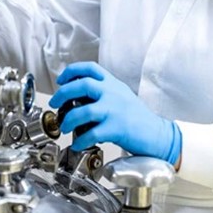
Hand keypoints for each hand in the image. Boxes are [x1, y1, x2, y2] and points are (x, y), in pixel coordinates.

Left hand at [49, 62, 181, 163]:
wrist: (157, 134)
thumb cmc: (137, 117)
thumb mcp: (121, 96)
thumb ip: (103, 92)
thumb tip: (76, 95)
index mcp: (113, 84)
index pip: (90, 68)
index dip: (72, 71)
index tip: (61, 80)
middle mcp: (113, 93)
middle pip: (82, 85)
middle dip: (62, 94)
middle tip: (54, 103)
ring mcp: (115, 110)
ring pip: (83, 110)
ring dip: (68, 120)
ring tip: (64, 127)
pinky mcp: (117, 128)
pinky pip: (91, 134)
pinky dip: (80, 140)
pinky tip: (77, 144)